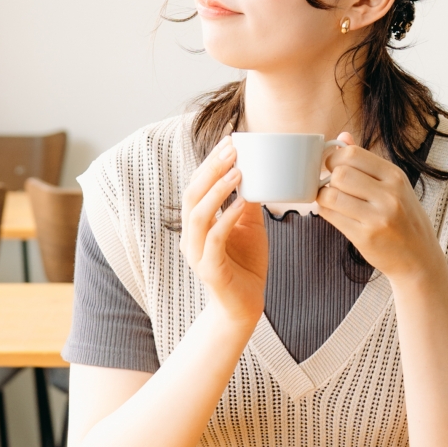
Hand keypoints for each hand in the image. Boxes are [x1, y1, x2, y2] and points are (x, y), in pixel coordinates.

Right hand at [179, 136, 268, 326]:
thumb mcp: (249, 227)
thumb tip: (256, 174)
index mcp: (197, 224)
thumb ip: (246, 204)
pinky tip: (241, 204)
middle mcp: (191, 235)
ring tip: (238, 171)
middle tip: (232, 148)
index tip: (229, 139)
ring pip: (197, 213)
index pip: (197, 185)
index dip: (210, 161)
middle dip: (212, 168)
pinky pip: (214, 238)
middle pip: (192, 193)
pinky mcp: (209, 269)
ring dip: (217, 189)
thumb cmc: (245, 266)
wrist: (245, 307)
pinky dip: (226, 218)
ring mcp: (197, 253)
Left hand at [316, 133, 444, 282]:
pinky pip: (330, 216)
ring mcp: (377, 217)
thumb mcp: (394, 186)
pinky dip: (326, 211)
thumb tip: (342, 137)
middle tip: (332, 185)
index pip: (353, 154)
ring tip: (333, 200)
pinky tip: (335, 213)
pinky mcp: (364, 237)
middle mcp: (389, 195)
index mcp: (395, 176)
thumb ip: (367, 162)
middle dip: (328, 177)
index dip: (335, 157)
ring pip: (330, 195)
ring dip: (324, 196)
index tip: (334, 166)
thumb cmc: (404, 218)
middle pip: (340, 173)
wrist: (419, 258)